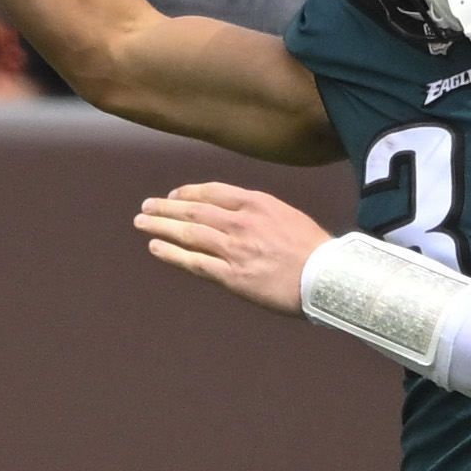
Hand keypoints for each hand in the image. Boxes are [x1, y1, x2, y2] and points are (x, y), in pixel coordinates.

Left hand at [136, 181, 330, 311]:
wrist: (329, 278)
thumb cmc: (316, 252)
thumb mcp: (289, 217)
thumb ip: (262, 214)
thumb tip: (240, 215)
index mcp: (257, 203)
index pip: (212, 191)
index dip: (188, 192)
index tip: (174, 195)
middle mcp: (241, 222)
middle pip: (194, 209)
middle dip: (166, 207)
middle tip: (146, 206)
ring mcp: (235, 249)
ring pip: (188, 233)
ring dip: (160, 226)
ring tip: (141, 222)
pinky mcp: (232, 276)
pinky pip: (194, 262)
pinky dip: (171, 253)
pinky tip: (155, 247)